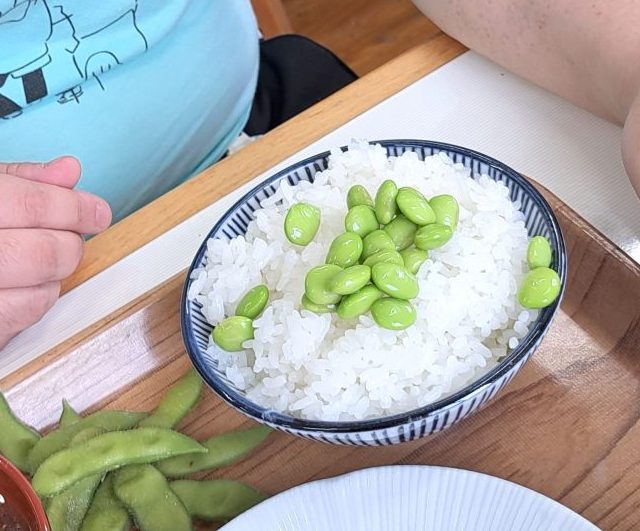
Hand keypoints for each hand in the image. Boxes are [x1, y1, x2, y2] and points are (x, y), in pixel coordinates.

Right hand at [0, 157, 111, 347]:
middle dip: (69, 245)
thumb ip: (19, 180)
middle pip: (43, 252)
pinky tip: (22, 284)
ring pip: (40, 292)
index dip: (74, 207)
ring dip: (54, 276)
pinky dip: (36, 300)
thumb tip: (69, 170)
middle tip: (69, 238)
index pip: (30, 204)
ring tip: (39, 259)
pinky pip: (22, 318)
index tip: (97, 211)